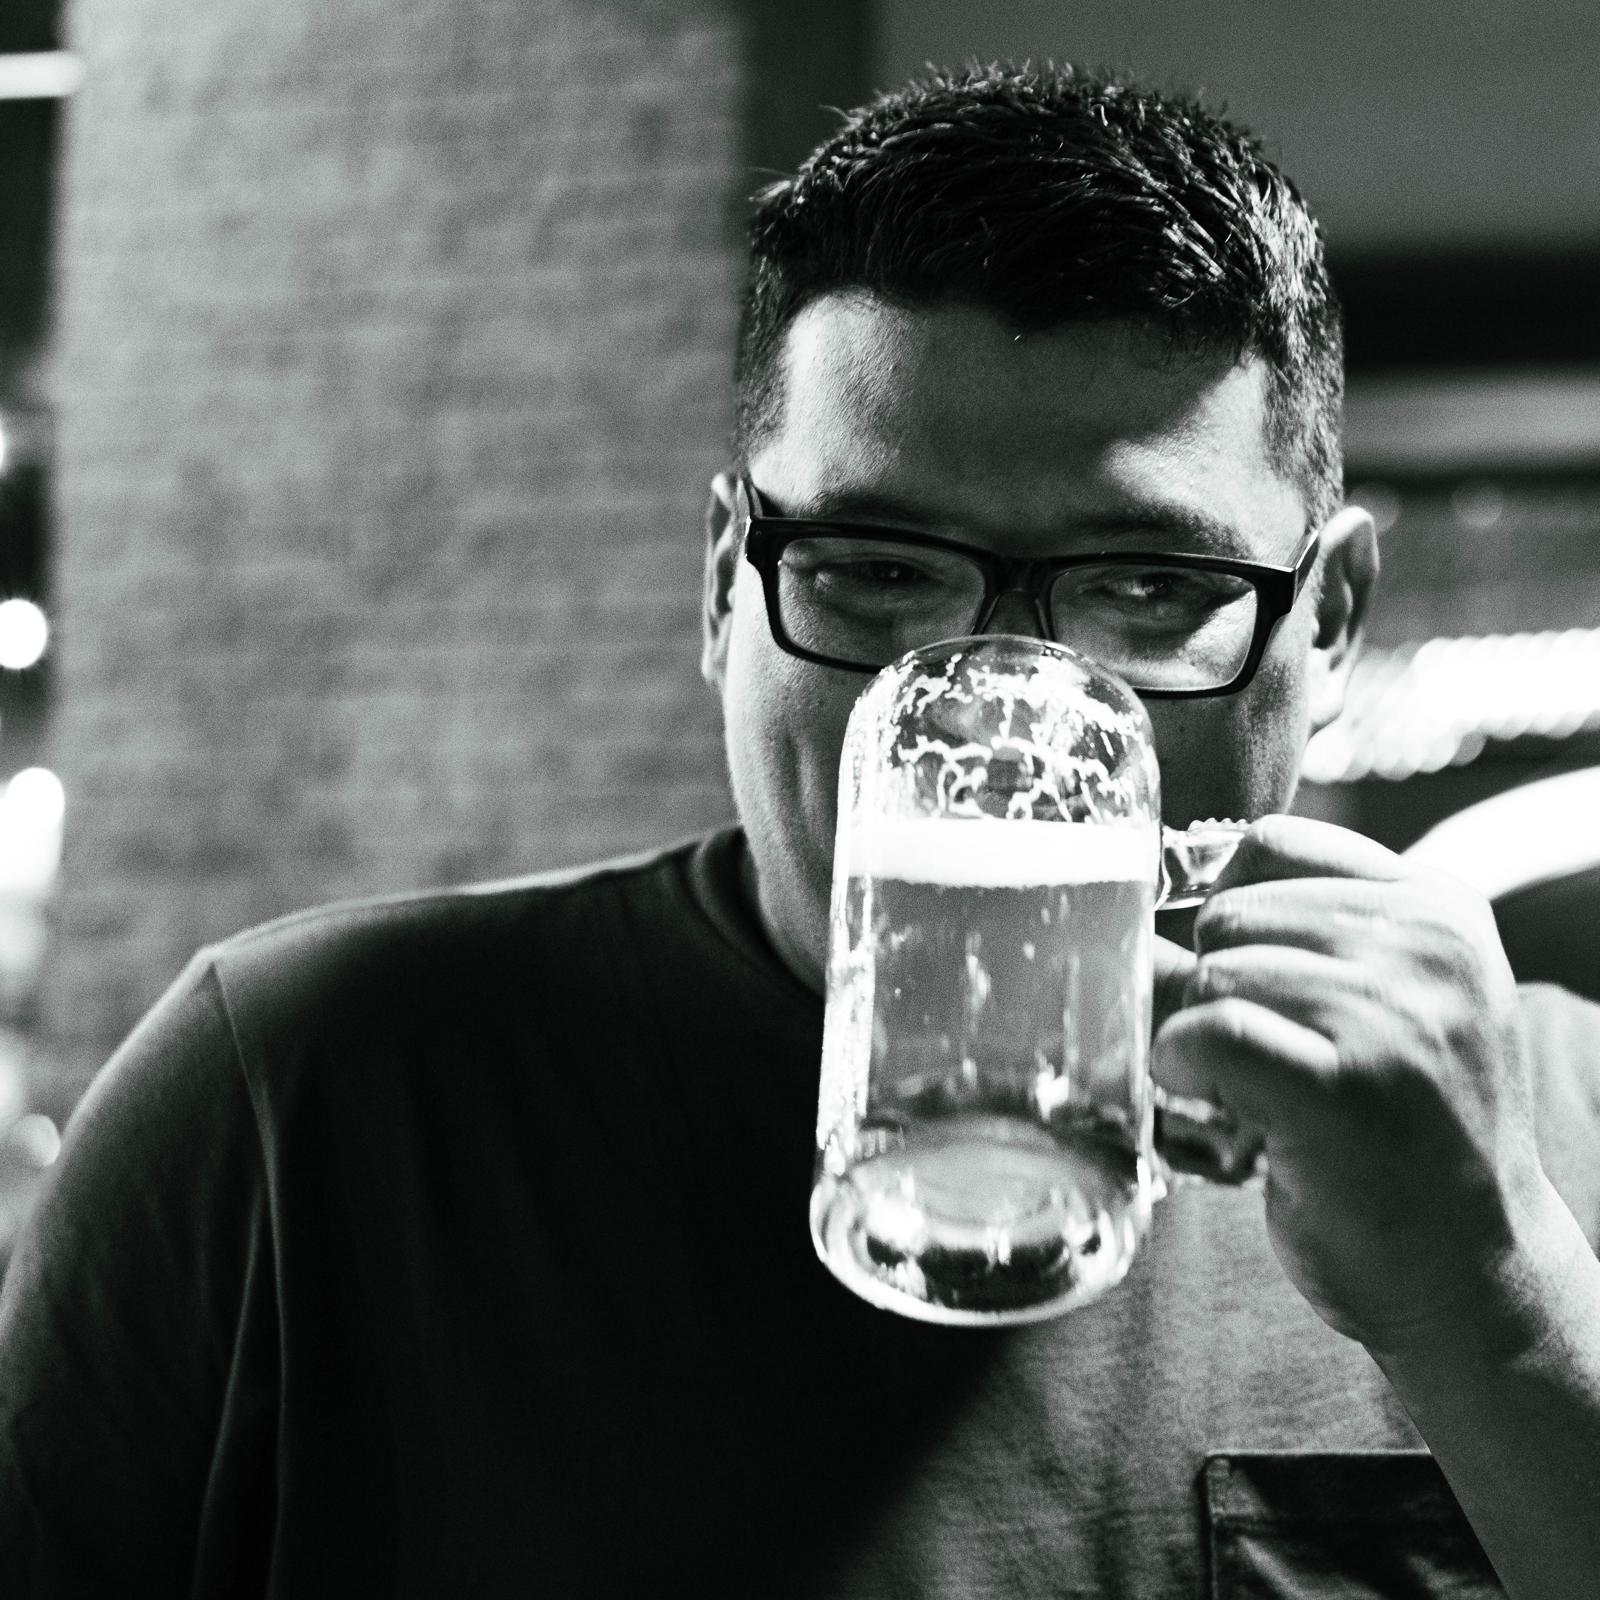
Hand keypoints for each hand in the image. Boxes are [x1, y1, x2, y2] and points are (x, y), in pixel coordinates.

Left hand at [1150, 813, 1548, 1358]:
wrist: (1470, 1276)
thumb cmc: (1401, 1136)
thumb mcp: (1380, 1008)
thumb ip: (1286, 941)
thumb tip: (1132, 907)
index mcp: (1440, 908)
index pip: (1274, 845)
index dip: (1228, 909)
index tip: (1240, 972)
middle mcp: (1428, 947)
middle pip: (1232, 910)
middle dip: (1217, 983)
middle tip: (1260, 1057)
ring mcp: (1392, 1013)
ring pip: (1214, 972)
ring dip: (1201, 1035)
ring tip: (1256, 1092)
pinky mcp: (1344, 1084)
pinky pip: (1207, 1029)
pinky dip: (1183, 1066)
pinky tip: (1213, 1103)